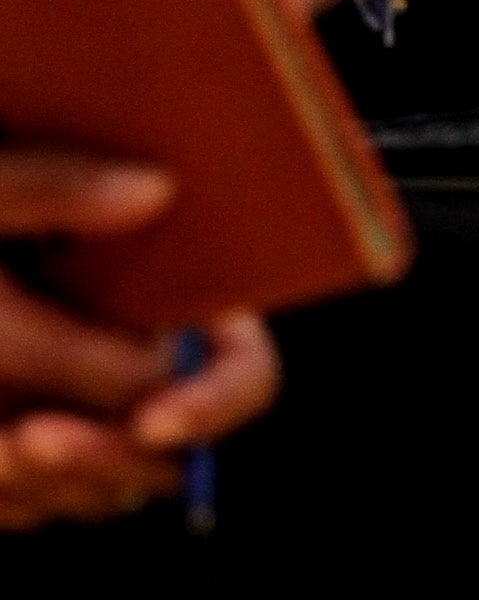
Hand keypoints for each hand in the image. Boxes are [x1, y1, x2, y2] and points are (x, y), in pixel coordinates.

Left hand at [0, 153, 278, 529]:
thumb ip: (64, 185)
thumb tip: (156, 188)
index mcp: (182, 299)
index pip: (246, 373)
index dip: (211, 403)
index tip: (149, 419)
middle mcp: (153, 366)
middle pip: (173, 452)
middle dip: (107, 452)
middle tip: (33, 434)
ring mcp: (101, 418)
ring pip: (107, 490)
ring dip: (55, 480)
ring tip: (2, 446)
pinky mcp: (46, 453)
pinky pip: (45, 502)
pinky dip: (17, 494)